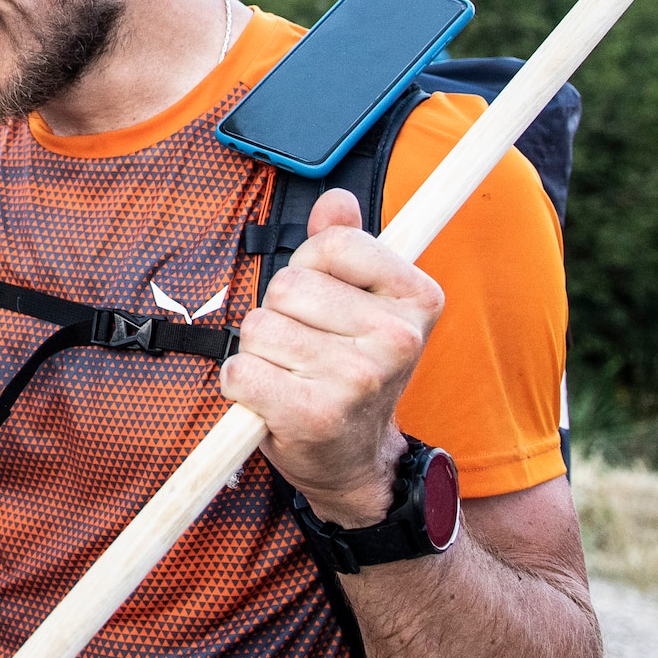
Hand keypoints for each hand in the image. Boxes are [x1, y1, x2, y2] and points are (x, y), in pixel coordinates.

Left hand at [222, 189, 443, 526]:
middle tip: (305, 349)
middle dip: (279, 313)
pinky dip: (241, 384)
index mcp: (418, 298)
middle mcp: (398, 339)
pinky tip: (273, 400)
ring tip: (292, 375)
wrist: (355, 458)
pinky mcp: (315, 414)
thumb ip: (346, 245)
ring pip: (259, 328)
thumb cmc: (350, 371)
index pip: (333, 244)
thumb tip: (335, 198)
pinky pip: (240, 370)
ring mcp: (359, 379)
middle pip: (287, 286)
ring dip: (260, 351)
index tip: (322, 301)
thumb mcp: (362, 304)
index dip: (309, 267)